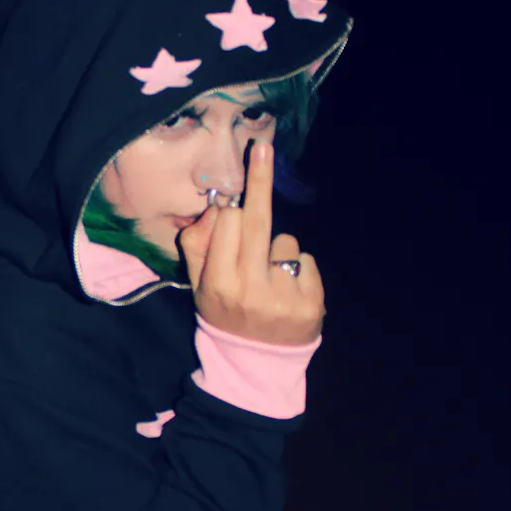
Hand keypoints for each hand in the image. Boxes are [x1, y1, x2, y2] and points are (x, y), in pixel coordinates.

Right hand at [176, 142, 325, 345]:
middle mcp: (250, 289)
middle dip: (260, 179)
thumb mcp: (200, 285)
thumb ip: (198, 244)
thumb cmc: (225, 312)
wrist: (256, 363)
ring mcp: (283, 296)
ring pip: (286, 241)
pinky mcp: (312, 303)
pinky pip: (307, 260)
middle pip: (258, 221)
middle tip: (263, 147)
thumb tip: (216, 206)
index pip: (229, 223)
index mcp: (219, 283)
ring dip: (278, 252)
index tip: (236, 183)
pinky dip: (298, 269)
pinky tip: (288, 290)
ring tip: (269, 280)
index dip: (232, 210)